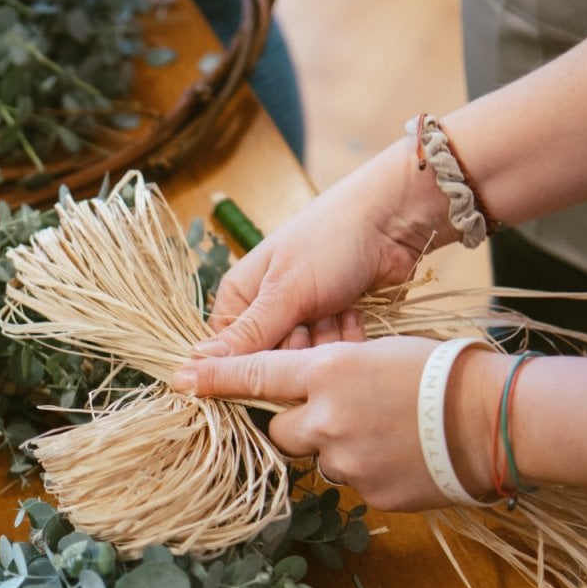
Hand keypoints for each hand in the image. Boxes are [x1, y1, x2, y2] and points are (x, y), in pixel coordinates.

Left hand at [172, 337, 506, 511]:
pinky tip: (404, 453)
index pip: (255, 376)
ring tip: (388, 430)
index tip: (181, 379)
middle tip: (340, 411)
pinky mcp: (369, 493)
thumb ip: (333, 372)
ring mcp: (346, 461)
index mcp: (328, 372)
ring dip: (340, 447)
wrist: (495, 419)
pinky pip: (353, 481)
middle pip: (280, 431)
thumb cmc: (443, 371)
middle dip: (299, 424)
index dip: (215, 378)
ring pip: (319, 458)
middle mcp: (326, 419)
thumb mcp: (378, 352)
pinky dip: (370, 468)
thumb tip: (310, 393)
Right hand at [199, 141, 449, 355]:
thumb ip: (247, 333)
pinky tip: (355, 312)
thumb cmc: (330, 242)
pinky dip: (346, 338)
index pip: (230, 352)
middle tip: (316, 320)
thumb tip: (194, 366)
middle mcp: (266, 309)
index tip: (281, 344)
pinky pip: (332, 352)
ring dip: (326, 342)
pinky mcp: (332, 322)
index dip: (255, 360)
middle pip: (271, 360)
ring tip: (339, 309)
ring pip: (305, 360)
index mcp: (240, 295)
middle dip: (299, 348)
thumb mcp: (285, 290)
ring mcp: (301, 317)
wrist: (391, 221)